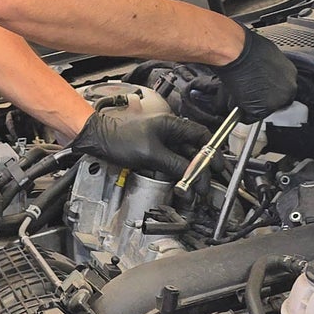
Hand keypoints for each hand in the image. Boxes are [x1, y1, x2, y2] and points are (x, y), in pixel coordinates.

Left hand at [72, 108, 212, 180]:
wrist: (95, 138)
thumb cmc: (118, 138)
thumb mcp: (150, 153)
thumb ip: (174, 164)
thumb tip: (192, 174)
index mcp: (172, 125)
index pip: (202, 137)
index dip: (212, 153)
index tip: (218, 168)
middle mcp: (169, 131)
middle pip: (194, 150)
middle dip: (203, 168)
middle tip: (207, 186)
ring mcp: (161, 140)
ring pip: (183, 158)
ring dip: (190, 173)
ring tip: (196, 189)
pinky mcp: (152, 150)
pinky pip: (172, 162)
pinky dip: (178, 173)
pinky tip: (181, 183)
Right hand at [215, 27, 297, 119]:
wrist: (237, 53)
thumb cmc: (247, 48)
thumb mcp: (268, 55)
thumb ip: (270, 69)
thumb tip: (263, 73)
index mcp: (291, 74)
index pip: (283, 89)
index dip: (269, 90)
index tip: (261, 89)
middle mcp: (287, 89)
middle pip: (276, 102)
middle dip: (262, 99)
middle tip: (248, 93)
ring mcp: (275, 101)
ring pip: (263, 110)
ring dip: (251, 106)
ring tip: (239, 95)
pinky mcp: (261, 110)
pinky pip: (249, 117)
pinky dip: (241, 112)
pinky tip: (235, 100)